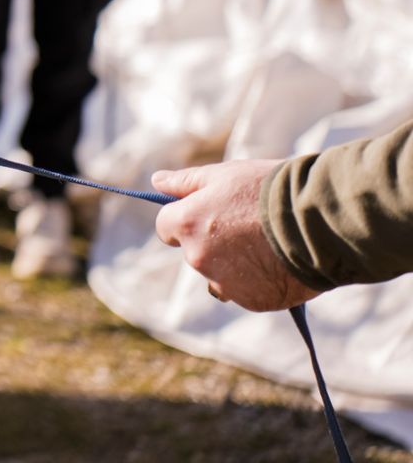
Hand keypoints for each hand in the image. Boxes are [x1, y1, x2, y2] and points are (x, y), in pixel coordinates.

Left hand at [153, 160, 321, 311]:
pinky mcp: (252, 301)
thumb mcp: (224, 175)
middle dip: (212, 241)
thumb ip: (185, 182)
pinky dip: (257, 281)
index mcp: (186, 225)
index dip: (184, 218)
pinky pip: (246, 292)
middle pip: (194, 252)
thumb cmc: (268, 191)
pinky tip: (278, 263)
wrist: (318, 222)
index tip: (206, 212)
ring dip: (232, 266)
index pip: (165, 227)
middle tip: (246, 225)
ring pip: (219, 277)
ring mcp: (225, 283)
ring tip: (265, 245)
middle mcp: (198, 258)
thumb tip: (156, 182)